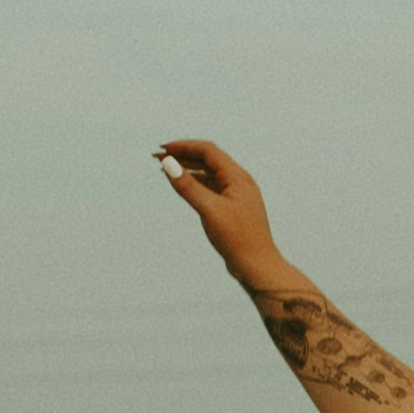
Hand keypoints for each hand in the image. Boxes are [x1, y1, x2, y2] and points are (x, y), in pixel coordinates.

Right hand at [157, 140, 280, 280]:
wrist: (257, 266)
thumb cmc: (237, 239)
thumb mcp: (209, 210)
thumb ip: (188, 186)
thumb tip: (168, 163)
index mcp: (238, 177)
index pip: (208, 151)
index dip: (183, 146)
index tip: (162, 149)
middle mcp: (239, 182)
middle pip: (208, 159)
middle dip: (182, 155)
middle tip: (157, 158)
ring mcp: (236, 194)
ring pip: (209, 173)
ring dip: (188, 168)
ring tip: (165, 169)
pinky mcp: (232, 207)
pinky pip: (211, 187)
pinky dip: (195, 183)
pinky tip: (183, 186)